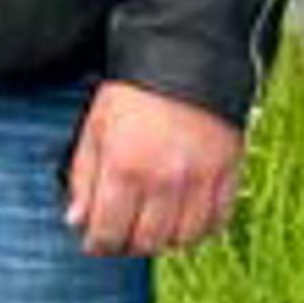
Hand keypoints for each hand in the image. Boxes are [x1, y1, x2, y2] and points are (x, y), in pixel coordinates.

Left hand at [64, 81, 246, 256]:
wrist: (185, 57)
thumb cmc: (133, 92)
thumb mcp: (95, 127)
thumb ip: (83, 176)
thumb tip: (76, 220)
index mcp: (125, 167)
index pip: (108, 232)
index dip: (98, 244)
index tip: (95, 242)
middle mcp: (163, 179)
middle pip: (146, 242)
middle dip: (128, 245)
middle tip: (123, 236)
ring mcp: (199, 179)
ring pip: (182, 239)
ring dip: (164, 241)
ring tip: (152, 227)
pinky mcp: (227, 173)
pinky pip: (216, 222)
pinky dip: (199, 229)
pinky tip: (184, 219)